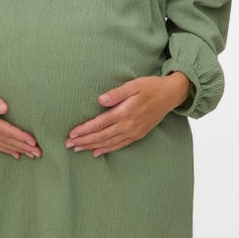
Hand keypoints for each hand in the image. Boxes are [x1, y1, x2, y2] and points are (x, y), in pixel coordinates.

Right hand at [0, 53, 40, 159]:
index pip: (4, 130)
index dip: (19, 136)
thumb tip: (4, 108)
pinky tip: (15, 153)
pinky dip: (6, 149)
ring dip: (16, 150)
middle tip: (38, 152)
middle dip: (22, 147)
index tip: (33, 141)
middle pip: (5, 140)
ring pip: (1, 144)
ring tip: (31, 155)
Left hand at [65, 72, 190, 157]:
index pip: (100, 123)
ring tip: (77, 149)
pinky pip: (120, 145)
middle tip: (68, 144)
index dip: (85, 129)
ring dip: (92, 146)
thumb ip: (117, 93)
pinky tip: (97, 152)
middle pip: (101, 136)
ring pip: (109, 142)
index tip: (72, 133)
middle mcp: (128, 125)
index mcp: (125, 112)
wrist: (170, 95)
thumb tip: (100, 99)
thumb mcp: (134, 85)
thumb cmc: (150, 86)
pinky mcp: (138, 134)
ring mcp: (133, 131)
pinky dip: (107, 150)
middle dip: (84, 141)